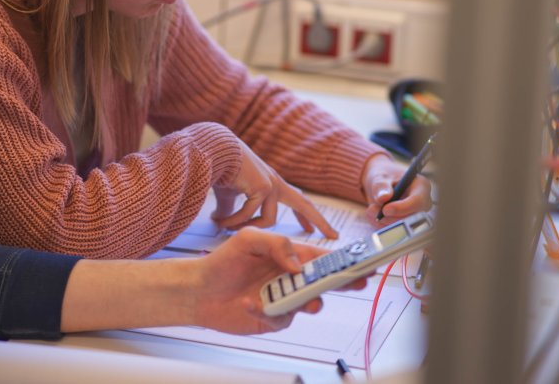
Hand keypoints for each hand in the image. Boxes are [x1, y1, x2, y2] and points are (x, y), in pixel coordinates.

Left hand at [190, 228, 365, 333]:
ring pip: (308, 303)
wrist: (198, 290)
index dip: (342, 259)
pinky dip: (267, 312)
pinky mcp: (272, 319)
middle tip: (356, 281)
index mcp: (288, 256)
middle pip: (323, 281)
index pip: (320, 257)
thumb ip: (276, 244)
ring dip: (311, 301)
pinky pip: (281, 319)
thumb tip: (297, 264)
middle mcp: (289, 279)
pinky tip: (251, 303)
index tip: (360, 261)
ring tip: (309, 300)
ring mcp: (282, 299)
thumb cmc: (222, 261)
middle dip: (343, 281)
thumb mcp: (247, 240)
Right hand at [212, 140, 337, 238]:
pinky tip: (220, 222)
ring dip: (247, 226)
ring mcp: (271, 185)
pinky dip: (234, 221)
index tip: (311, 229)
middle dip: (320, 220)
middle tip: (334, 235)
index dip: (304, 215)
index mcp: (272, 183)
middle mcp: (276, 183)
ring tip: (225, 227)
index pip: (295, 200)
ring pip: (269, 220)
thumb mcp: (230, 195)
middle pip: (304, 204)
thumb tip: (222, 222)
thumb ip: (232, 210)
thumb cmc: (221, 171)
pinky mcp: (263, 187)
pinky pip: (250, 214)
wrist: (214, 152)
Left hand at [361, 153, 432, 224]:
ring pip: (402, 226)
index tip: (385, 209)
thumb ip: (381, 186)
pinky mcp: (406, 224)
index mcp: (421, 186)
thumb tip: (383, 197)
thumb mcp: (380, 177)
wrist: (380, 184)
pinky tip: (373, 215)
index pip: (418, 201)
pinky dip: (380, 225)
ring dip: (383, 221)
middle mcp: (422, 203)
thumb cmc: (384, 176)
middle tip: (372, 209)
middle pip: (411, 217)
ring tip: (371, 209)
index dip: (402, 208)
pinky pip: (394, 230)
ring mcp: (415, 215)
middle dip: (390, 217)